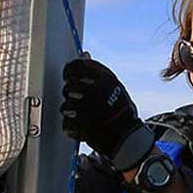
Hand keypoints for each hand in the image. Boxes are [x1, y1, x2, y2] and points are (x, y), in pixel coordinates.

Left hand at [60, 56, 153, 170]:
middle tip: (79, 101)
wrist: (127, 137)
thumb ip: (96, 72)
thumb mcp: (113, 86)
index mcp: (105, 79)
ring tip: (83, 116)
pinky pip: (66, 122)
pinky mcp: (82, 125)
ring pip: (65, 106)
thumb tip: (83, 55)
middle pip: (68, 87)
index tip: (69, 76)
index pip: (76, 67)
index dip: (69, 71)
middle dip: (71, 95)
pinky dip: (71, 127)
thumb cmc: (120, 111)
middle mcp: (96, 91)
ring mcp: (88, 109)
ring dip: (71, 112)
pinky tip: (82, 126)